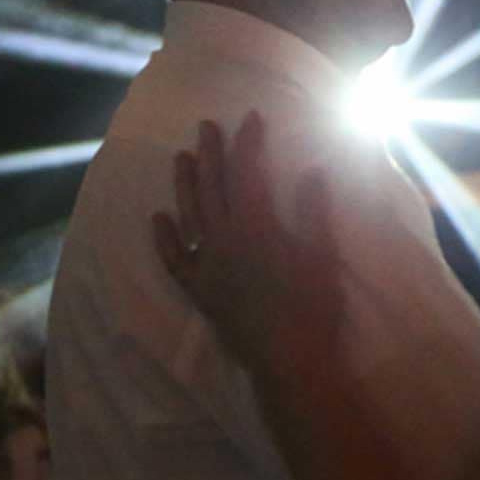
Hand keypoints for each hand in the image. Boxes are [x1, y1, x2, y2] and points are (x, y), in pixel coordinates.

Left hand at [153, 112, 341, 371]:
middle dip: (211, 153)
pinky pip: (175, 261)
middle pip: (213, 187)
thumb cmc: (312, 308)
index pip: (247, 173)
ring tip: (180, 157)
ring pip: (189, 215)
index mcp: (256, 226)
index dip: (248, 142)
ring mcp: (207, 266)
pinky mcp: (201, 291)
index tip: (251, 118)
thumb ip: (313, 212)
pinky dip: (164, 238)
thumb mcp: (321, 256)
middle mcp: (224, 240)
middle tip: (206, 126)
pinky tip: (158, 219)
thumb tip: (311, 170)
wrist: (290, 361)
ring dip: (184, 184)